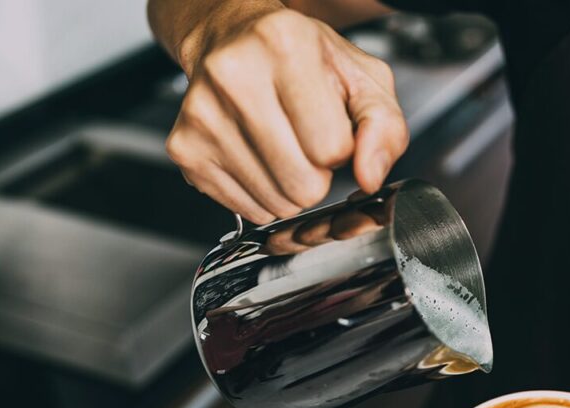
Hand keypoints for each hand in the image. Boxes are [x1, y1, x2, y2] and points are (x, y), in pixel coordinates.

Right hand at [166, 4, 407, 223]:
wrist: (231, 37)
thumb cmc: (302, 58)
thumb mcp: (362, 78)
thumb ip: (384, 128)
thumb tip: (369, 178)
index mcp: (285, 45)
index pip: (333, 147)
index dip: (342, 148)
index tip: (330, 126)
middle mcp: (234, 75)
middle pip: (304, 184)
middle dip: (318, 174)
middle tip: (306, 142)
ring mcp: (202, 115)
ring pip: (275, 203)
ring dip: (291, 187)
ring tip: (283, 146)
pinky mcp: (185, 149)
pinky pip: (247, 209)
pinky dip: (263, 195)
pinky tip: (259, 157)